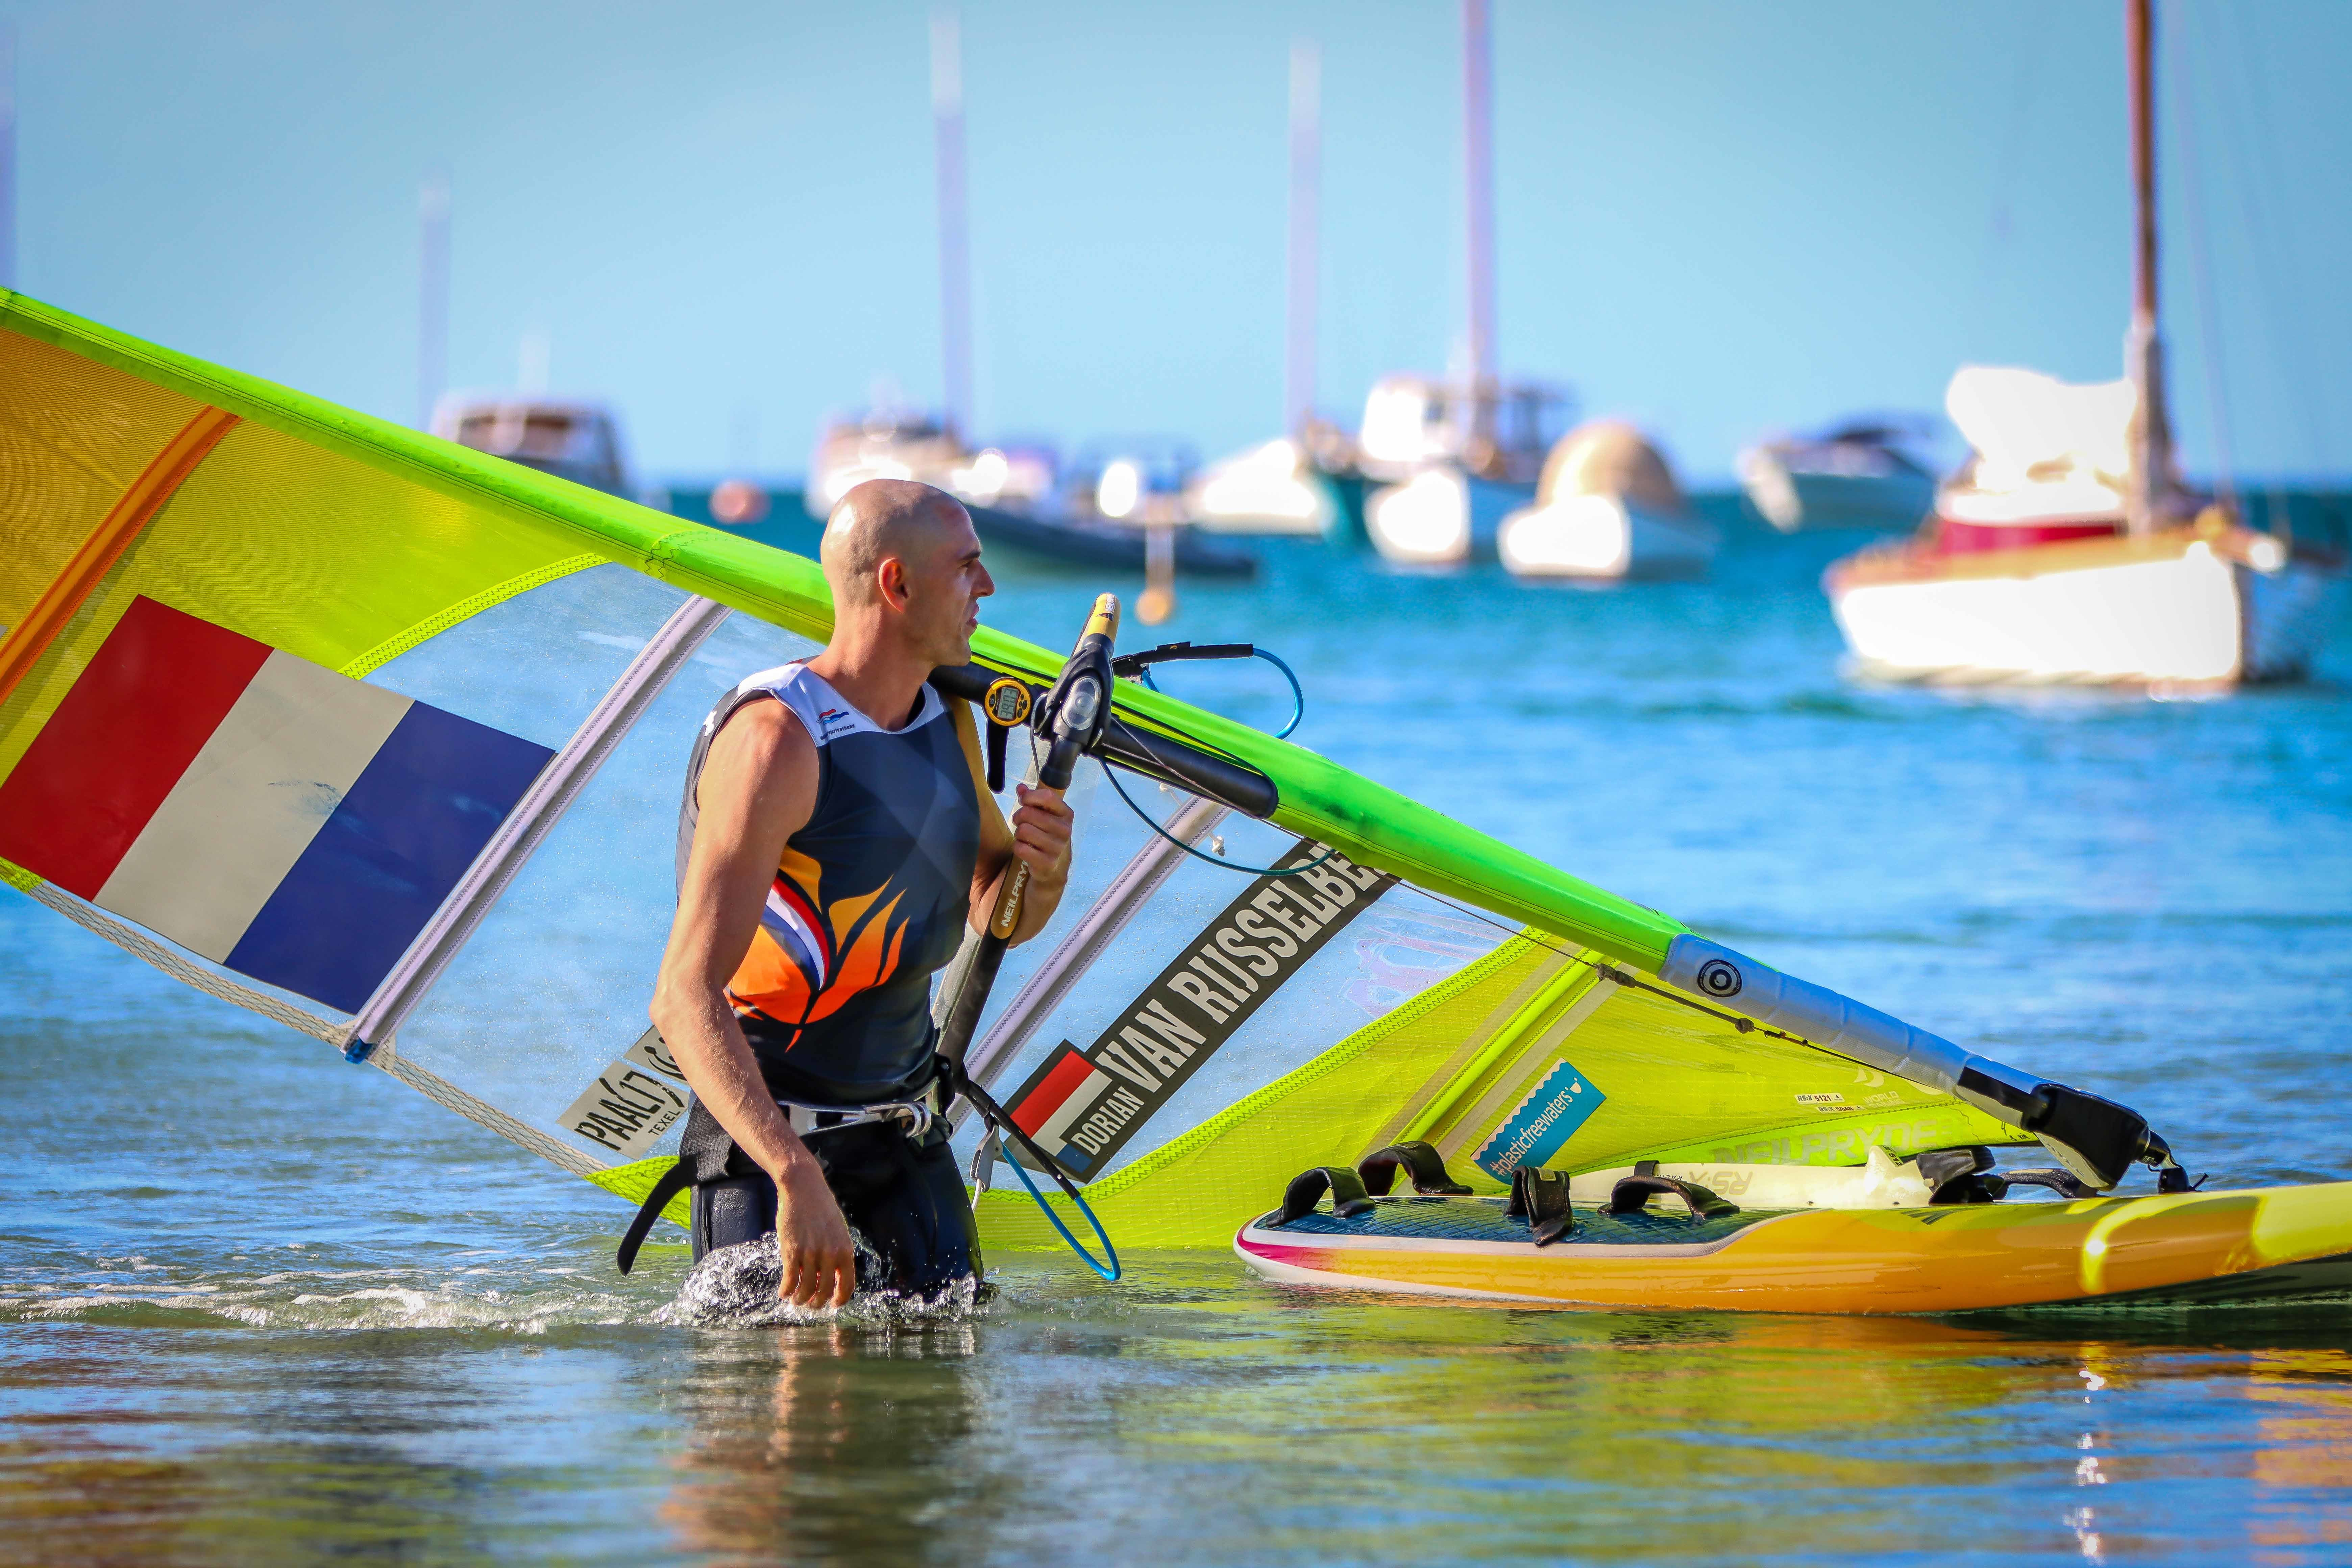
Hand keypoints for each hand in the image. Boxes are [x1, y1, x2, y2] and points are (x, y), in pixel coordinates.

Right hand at [771, 1158, 857, 1308]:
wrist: (803, 1189)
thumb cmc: (821, 1209)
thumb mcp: (838, 1232)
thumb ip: (837, 1254)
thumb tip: (831, 1278)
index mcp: (845, 1250)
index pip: (847, 1286)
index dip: (839, 1300)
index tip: (832, 1305)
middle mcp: (830, 1254)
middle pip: (824, 1292)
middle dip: (816, 1302)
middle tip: (810, 1303)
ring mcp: (810, 1253)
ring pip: (806, 1290)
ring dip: (800, 1300)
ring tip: (796, 1300)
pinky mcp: (791, 1251)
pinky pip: (789, 1280)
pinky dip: (786, 1291)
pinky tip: (784, 1292)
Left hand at [1010, 782, 1072, 881]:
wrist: (1055, 868)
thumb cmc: (1048, 836)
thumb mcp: (1045, 816)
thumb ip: (1033, 800)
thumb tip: (1020, 788)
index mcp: (1066, 814)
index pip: (1047, 797)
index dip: (1030, 797)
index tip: (1024, 801)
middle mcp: (1064, 830)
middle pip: (1028, 813)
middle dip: (1019, 817)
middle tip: (1021, 823)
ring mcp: (1057, 847)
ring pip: (1023, 830)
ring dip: (1018, 834)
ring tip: (1025, 837)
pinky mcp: (1047, 862)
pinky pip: (1020, 848)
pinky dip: (1018, 847)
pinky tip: (1025, 849)